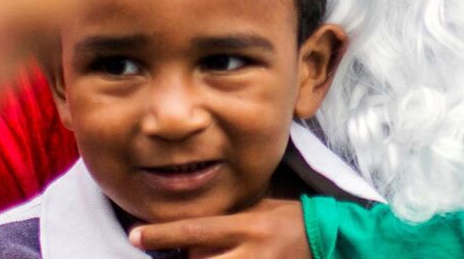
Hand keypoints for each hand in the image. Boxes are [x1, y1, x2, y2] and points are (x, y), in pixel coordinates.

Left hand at [130, 199, 309, 258]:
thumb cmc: (288, 220)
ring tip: (217, 251)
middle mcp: (251, 252)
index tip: (134, 234)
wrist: (329, 240)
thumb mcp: (257, 210)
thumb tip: (186, 239)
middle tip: (183, 251)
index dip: (163, 234)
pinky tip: (224, 258)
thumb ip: (225, 222)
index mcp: (248, 226)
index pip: (196, 231)